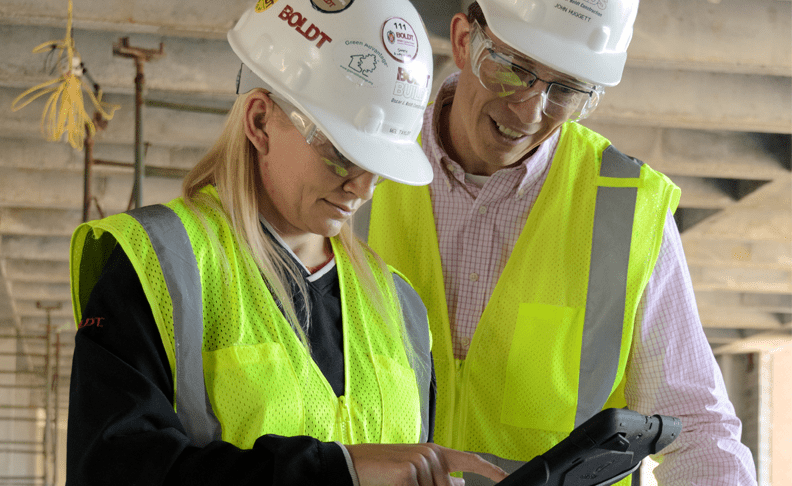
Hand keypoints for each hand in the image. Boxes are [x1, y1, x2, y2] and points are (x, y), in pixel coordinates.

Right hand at [345, 443, 507, 485]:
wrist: (353, 464)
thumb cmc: (382, 471)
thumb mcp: (413, 473)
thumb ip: (434, 477)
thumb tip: (456, 484)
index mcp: (435, 452)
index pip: (470, 461)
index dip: (490, 470)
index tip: (504, 478)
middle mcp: (432, 455)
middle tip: (409, 482)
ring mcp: (421, 462)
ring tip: (397, 482)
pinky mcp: (409, 473)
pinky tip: (394, 484)